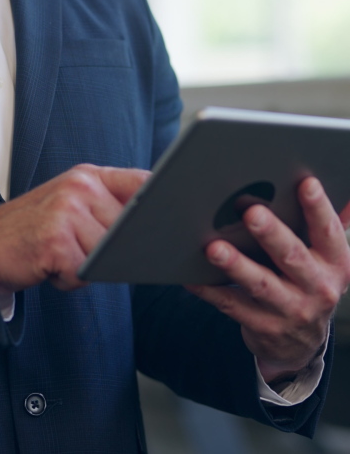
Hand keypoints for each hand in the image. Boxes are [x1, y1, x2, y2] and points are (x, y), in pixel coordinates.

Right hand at [0, 164, 148, 292]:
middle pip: (128, 229)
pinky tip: (49, 267)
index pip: (140, 182)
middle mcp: (79, 187)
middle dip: (115, 251)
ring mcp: (67, 211)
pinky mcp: (56, 241)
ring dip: (88, 268)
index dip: (159, 203)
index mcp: (88, 175)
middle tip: (84, 251)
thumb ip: (108, 205)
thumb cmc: (37, 228)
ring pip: (107, 254)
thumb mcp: (71, 203)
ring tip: (61, 257)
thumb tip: (155, 227)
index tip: (169, 222)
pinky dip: (68, 280)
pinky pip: (83, 273)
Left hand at [187, 177, 349, 383]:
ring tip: (214, 247)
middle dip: (271, 234)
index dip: (318, 207)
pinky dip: (210, 290)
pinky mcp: (264, 326)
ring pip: (260, 285)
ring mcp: (291, 310)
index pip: (328, 231)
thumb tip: (344, 191)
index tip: (305, 183)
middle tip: (252, 212)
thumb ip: (331, 223)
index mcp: (335, 262)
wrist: (302, 344)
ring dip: (236, 265)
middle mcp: (318, 288)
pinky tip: (192, 276)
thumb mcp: (328, 256)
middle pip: (292, 257)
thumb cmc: (309, 281)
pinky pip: (232, 305)